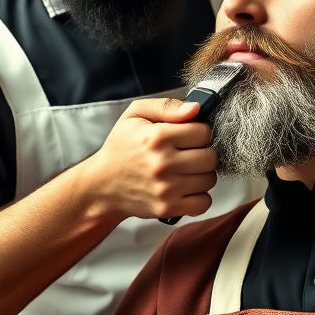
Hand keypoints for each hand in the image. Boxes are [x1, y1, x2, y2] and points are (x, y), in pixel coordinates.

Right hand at [87, 97, 217, 219]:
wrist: (103, 185)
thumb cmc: (121, 148)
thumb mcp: (136, 115)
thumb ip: (167, 106)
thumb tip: (196, 109)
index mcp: (157, 137)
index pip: (204, 132)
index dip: (199, 132)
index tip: (189, 136)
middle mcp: (163, 163)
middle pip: (210, 157)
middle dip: (203, 152)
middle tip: (189, 153)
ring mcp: (166, 188)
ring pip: (210, 179)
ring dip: (202, 174)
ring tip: (186, 170)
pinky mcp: (168, 208)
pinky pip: (204, 202)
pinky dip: (200, 196)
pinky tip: (187, 187)